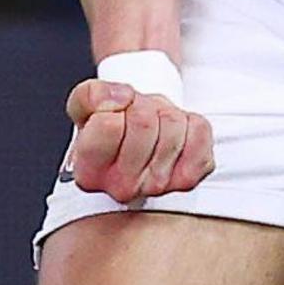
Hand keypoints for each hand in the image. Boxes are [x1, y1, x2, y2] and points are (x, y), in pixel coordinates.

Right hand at [63, 75, 213, 202]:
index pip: (109, 125)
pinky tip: (174, 135)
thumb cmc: (109, 129)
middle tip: (134, 118)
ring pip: (172, 123)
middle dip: (140, 107)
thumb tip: (122, 98)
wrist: (137, 142)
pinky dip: (190, 122)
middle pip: (143, 121)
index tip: (112, 114)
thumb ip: (90, 96)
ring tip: (153, 127)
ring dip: (164, 113)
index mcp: (89, 173)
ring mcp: (159, 186)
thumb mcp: (85, 107)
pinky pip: (199, 130)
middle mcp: (122, 188)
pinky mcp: (190, 178)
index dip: (113, 105)